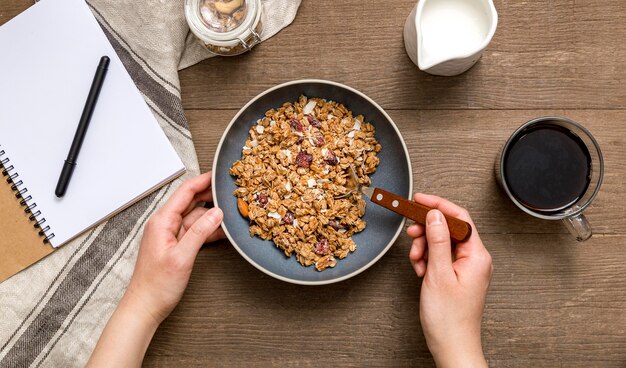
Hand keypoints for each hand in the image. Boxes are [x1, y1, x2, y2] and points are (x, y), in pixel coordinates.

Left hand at [126, 171, 224, 324]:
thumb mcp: (182, 257)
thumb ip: (200, 232)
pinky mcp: (176, 246)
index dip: (203, 181)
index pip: (185, 192)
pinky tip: (222, 230)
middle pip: (191, 201)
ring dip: (212, 214)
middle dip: (210, 195)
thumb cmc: (156, 285)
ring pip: (195, 217)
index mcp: (162, 221)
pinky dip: (209, 229)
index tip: (218, 175)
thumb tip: (217, 213)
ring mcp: (170, 235)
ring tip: (231, 210)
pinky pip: (195, 231)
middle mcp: (165, 224)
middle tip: (230, 191)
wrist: (145, 307)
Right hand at [406, 194, 491, 367]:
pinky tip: (421, 269)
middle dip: (427, 231)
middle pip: (449, 229)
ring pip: (442, 242)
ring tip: (416, 260)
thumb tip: (435, 215)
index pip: (459, 218)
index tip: (419, 200)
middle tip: (411, 235)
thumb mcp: (438, 274)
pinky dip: (427, 259)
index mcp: (477, 255)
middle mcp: (475, 259)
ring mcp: (466, 267)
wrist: (452, 345)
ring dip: (424, 247)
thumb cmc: (449, 319)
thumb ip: (437, 241)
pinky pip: (440, 257)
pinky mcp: (457, 275)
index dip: (438, 205)